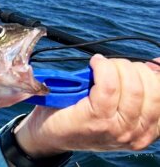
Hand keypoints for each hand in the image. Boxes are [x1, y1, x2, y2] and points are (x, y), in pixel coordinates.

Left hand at [15, 55, 159, 156]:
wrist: (49, 133)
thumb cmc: (81, 114)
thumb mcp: (116, 104)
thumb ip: (137, 87)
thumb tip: (158, 63)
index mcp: (147, 131)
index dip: (154, 74)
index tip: (142, 64)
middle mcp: (136, 134)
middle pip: (149, 89)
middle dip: (132, 68)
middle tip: (113, 65)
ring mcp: (116, 129)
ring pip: (132, 87)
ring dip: (116, 67)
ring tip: (102, 66)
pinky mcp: (95, 120)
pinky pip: (108, 87)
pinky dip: (102, 68)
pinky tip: (95, 64)